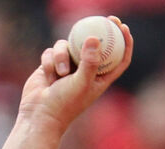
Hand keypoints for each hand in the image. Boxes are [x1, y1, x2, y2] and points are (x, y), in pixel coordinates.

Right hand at [17, 16, 133, 131]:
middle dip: (99, 30)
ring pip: (67, 46)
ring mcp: (68, 67)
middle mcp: (86, 71)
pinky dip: (49, 62)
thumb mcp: (81, 83)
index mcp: (100, 78)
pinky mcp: (51, 64)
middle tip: (105, 18)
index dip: (124, 42)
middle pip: (95, 45)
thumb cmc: (65, 104)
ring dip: (62, 56)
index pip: (118, 58)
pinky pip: (51, 52)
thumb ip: (89, 61)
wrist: (39, 114)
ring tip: (60, 74)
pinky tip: (48, 77)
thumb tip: (94, 38)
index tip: (123, 27)